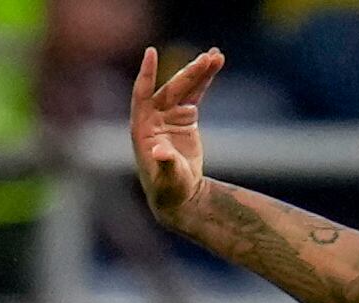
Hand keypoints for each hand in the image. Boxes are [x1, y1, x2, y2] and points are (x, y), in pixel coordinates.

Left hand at [131, 45, 221, 220]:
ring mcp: (169, 115)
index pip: (142, 94)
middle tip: (205, 60)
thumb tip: (161, 151)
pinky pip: (195, 94)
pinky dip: (204, 81)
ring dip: (199, 72)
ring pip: (184, 87)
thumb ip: (166, 163)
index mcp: (142, 128)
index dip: (147, 74)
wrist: (179, 194)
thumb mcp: (168, 178)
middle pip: (170, 89)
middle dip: (188, 74)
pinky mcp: (184, 117)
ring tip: (216, 56)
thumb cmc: (169, 189)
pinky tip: (215, 64)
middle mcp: (153, 117)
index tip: (151, 52)